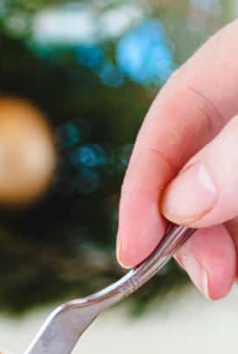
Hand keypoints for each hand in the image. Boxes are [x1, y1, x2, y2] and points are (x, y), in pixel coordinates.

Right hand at [117, 21, 237, 299]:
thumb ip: (235, 152)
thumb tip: (181, 204)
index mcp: (230, 69)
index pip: (166, 128)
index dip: (142, 194)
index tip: (133, 253)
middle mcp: (237, 110)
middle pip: (189, 175)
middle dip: (186, 233)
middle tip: (210, 278)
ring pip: (218, 203)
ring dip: (214, 247)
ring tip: (226, 277)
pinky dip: (237, 244)